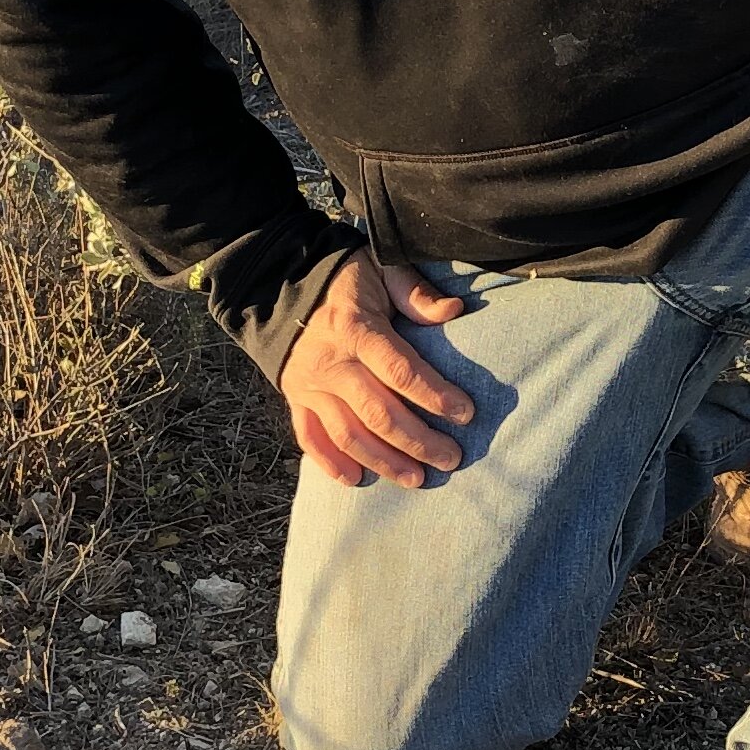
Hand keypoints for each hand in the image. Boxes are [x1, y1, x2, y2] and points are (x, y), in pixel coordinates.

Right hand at [280, 250, 473, 487]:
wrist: (283, 285)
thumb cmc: (346, 279)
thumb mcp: (382, 270)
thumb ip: (415, 292)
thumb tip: (453, 311)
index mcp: (355, 328)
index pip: (400, 371)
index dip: (434, 395)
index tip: (466, 413)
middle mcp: (329, 363)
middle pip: (378, 413)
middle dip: (418, 441)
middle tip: (451, 458)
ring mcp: (309, 386)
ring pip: (348, 435)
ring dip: (384, 462)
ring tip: (417, 479)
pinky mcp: (295, 399)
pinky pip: (310, 438)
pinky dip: (330, 463)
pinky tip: (357, 480)